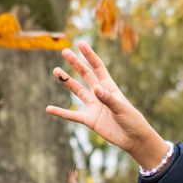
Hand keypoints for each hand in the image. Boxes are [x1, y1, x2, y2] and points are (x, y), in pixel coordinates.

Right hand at [46, 41, 172, 170]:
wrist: (133, 138)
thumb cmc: (132, 120)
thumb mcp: (122, 108)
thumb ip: (108, 99)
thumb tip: (95, 89)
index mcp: (109, 86)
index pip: (98, 67)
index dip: (89, 55)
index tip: (80, 44)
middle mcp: (99, 93)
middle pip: (85, 74)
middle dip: (75, 63)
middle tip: (64, 51)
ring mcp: (93, 106)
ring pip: (77, 90)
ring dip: (66, 81)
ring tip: (56, 71)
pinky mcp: (89, 120)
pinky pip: (72, 115)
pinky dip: (60, 112)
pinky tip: (49, 108)